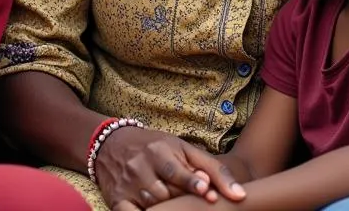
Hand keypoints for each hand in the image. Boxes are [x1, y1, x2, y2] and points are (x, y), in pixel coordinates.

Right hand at [94, 126, 245, 210]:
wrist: (112, 143)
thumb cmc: (156, 146)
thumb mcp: (182, 148)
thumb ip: (209, 167)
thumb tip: (237, 193)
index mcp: (160, 150)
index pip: (178, 170)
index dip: (192, 182)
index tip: (207, 191)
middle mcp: (141, 166)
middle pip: (167, 193)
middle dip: (181, 199)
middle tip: (193, 204)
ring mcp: (128, 185)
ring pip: (153, 204)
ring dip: (166, 207)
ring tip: (173, 203)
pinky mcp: (116, 200)